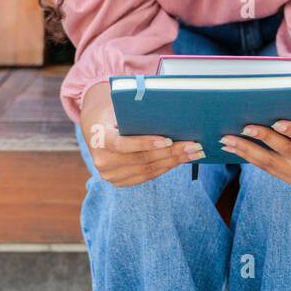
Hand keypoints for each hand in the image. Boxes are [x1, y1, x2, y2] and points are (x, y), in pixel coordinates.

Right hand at [78, 80, 204, 186]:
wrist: (96, 128)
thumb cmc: (113, 114)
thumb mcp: (119, 109)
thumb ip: (137, 115)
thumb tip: (170, 116)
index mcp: (99, 140)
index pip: (123, 145)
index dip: (146, 143)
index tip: (168, 140)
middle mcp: (103, 162)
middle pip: (142, 159)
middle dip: (171, 152)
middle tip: (194, 145)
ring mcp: (110, 175)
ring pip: (148, 169)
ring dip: (174, 161)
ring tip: (194, 153)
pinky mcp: (119, 181)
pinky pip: (147, 175)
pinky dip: (166, 167)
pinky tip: (181, 160)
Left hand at [219, 99, 290, 184]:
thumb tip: (282, 92)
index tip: (276, 122)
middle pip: (285, 152)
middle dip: (262, 138)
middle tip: (243, 127)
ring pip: (271, 163)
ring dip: (247, 151)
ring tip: (227, 140)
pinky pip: (268, 168)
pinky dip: (250, 158)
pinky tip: (235, 149)